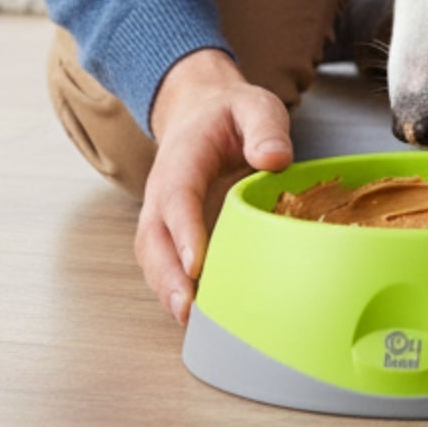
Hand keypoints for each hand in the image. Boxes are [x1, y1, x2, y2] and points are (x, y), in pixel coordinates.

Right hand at [140, 47, 292, 326]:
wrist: (201, 111)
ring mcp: (161, 215)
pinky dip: (173, 290)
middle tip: (188, 309)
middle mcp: (162, 191)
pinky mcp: (170, 233)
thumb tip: (274, 158)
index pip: (178, 196)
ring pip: (153, 256)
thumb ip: (265, 128)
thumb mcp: (255, 106)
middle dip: (167, 276)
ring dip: (166, 290)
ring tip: (191, 321)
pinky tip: (197, 314)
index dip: (184, 231)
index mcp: (183, 157)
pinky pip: (164, 264)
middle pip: (153, 237)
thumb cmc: (230, 115)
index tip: (196, 264)